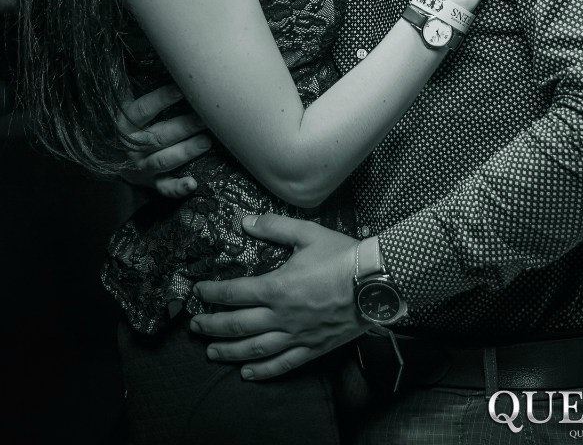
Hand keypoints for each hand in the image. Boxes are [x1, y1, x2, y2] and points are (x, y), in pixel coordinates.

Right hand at [118, 83, 212, 197]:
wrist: (115, 158)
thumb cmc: (133, 124)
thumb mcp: (127, 106)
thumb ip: (136, 87)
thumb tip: (160, 60)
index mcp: (126, 124)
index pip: (141, 110)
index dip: (160, 100)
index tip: (180, 89)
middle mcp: (132, 147)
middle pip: (157, 137)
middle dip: (182, 127)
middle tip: (204, 118)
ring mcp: (142, 166)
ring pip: (164, 160)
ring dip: (185, 151)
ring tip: (206, 142)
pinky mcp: (152, 183)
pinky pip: (165, 188)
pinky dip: (178, 188)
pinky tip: (193, 184)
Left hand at [191, 214, 363, 379]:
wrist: (375, 282)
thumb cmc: (342, 256)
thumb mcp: (307, 233)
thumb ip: (274, 227)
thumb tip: (244, 222)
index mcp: (276, 287)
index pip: (234, 293)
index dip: (212, 293)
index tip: (198, 292)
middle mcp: (281, 316)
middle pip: (237, 325)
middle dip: (212, 325)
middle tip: (194, 326)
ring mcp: (296, 335)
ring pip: (254, 349)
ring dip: (229, 351)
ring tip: (211, 352)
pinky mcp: (311, 348)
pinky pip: (282, 364)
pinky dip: (262, 371)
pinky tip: (247, 373)